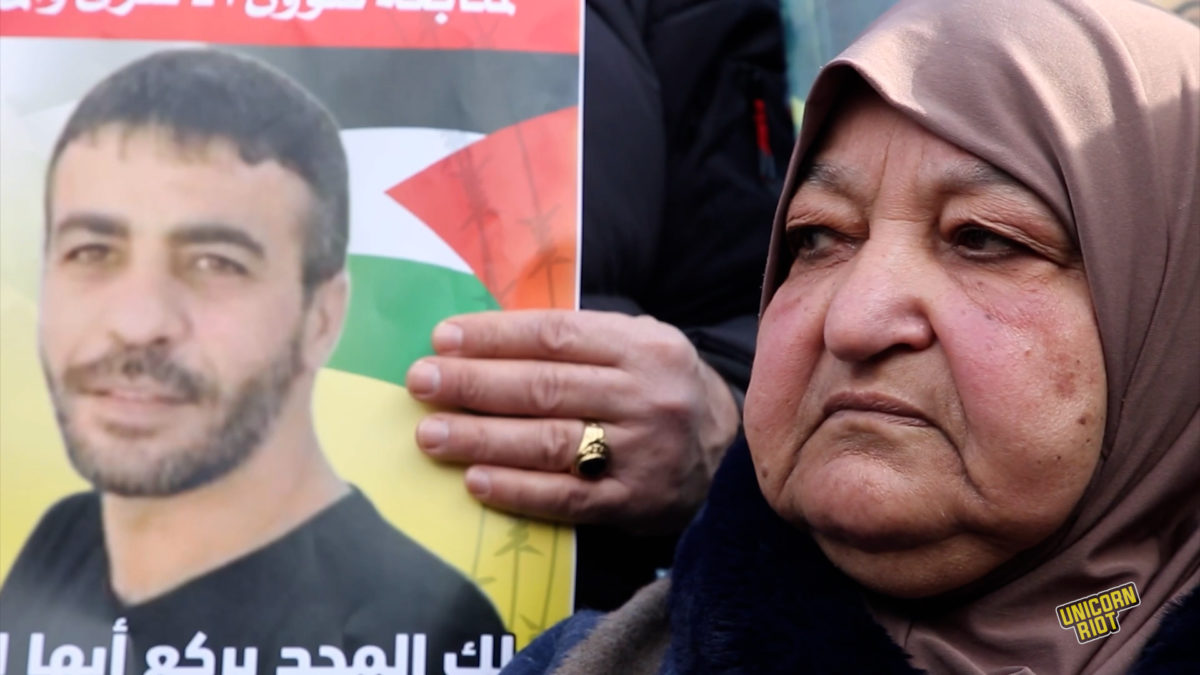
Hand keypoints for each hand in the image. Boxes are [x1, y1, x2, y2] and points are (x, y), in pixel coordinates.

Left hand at [404, 310, 740, 533]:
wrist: (729, 453)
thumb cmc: (660, 388)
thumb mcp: (639, 344)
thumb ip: (579, 340)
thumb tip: (485, 338)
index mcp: (643, 346)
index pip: (557, 335)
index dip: (496, 336)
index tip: (443, 338)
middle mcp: (646, 396)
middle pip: (547, 387)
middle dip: (475, 383)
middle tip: (421, 381)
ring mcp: (643, 453)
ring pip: (551, 442)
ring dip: (483, 437)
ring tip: (431, 433)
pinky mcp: (634, 503)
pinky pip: (567, 498)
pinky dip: (518, 490)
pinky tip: (476, 481)